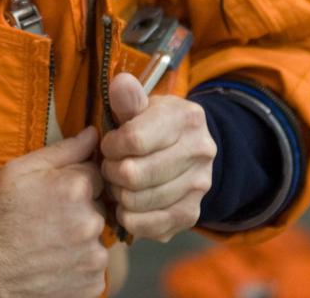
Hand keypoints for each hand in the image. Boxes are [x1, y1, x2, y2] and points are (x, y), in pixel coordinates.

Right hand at [0, 126, 107, 297]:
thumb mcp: (20, 171)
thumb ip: (63, 149)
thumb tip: (93, 133)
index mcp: (77, 187)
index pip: (96, 174)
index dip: (74, 182)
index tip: (55, 194)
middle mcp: (92, 221)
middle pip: (99, 205)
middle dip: (80, 210)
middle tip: (50, 221)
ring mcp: (94, 256)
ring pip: (97, 237)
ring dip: (81, 238)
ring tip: (50, 244)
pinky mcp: (92, 284)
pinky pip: (95, 266)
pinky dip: (80, 265)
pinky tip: (55, 263)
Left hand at [99, 72, 215, 241]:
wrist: (189, 149)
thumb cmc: (156, 125)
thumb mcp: (145, 106)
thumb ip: (129, 98)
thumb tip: (120, 83)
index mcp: (187, 118)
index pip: (133, 140)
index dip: (111, 145)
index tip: (109, 144)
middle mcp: (200, 151)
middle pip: (133, 174)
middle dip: (111, 171)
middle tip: (110, 166)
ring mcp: (199, 185)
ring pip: (137, 202)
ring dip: (118, 194)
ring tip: (119, 183)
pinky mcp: (192, 213)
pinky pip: (149, 226)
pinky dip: (130, 217)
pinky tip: (128, 204)